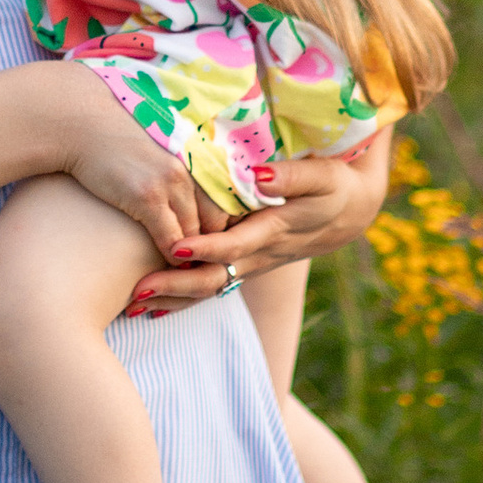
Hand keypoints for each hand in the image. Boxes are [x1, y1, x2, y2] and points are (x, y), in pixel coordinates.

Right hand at [40, 63, 204, 252]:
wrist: (79, 124)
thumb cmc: (111, 137)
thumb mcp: (156, 148)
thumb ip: (175, 167)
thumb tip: (181, 194)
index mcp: (194, 156)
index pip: (222, 200)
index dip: (217, 226)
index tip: (208, 242)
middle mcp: (189, 169)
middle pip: (215, 220)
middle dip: (210, 245)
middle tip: (199, 263)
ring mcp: (169, 183)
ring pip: (195, 234)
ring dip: (190, 256)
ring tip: (183, 270)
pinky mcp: (147, 197)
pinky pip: (170, 239)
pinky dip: (171, 257)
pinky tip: (164, 266)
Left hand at [126, 123, 394, 311]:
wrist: (351, 212)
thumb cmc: (335, 186)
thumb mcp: (323, 176)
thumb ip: (292, 175)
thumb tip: (259, 176)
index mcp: (275, 231)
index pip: (236, 246)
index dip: (207, 249)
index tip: (177, 247)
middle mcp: (260, 255)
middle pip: (214, 279)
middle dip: (174, 287)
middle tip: (135, 291)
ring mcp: (252, 264)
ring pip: (209, 289)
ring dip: (171, 298)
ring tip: (131, 304)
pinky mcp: (246, 265)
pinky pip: (212, 286)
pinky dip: (182, 298)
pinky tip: (152, 307)